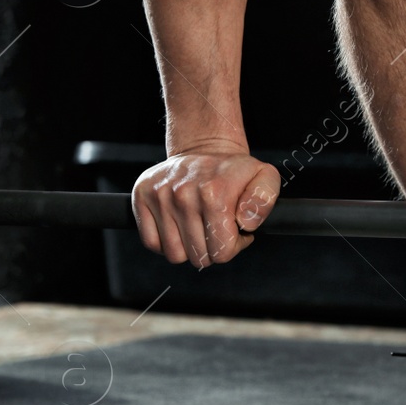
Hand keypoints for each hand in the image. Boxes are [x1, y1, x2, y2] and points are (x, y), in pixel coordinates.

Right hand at [132, 146, 280, 267]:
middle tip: (216, 228)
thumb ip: (263, 201)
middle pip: (198, 256)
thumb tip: (245, 224)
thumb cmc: (232, 170)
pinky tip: (179, 227)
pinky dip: (165, 242)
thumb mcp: (264, 178)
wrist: (203, 148)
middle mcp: (183, 194)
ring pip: (174, 254)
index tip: (233, 231)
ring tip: (198, 227)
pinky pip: (151, 243)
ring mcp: (159, 196)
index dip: (231, 247)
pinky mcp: (141, 197)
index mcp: (213, 193)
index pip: (221, 251)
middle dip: (211, 249)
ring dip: (188, 247)